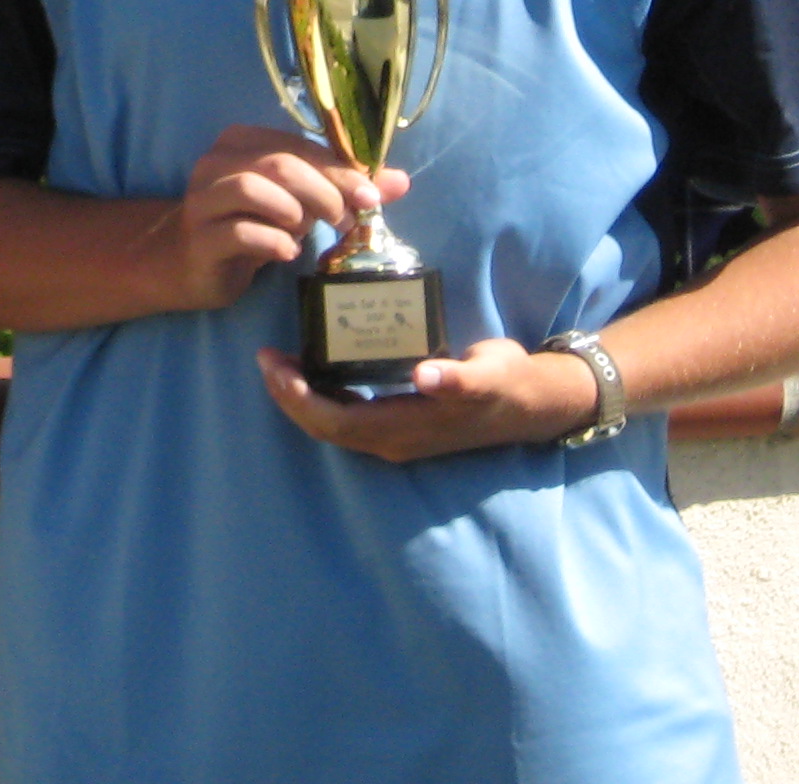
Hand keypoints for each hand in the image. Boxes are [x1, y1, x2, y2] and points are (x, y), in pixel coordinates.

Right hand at [168, 125, 407, 311]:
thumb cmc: (249, 224)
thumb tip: (400, 181)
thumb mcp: (297, 202)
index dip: (339, 170)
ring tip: (309, 235)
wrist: (188, 261)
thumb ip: (342, 188)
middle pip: (279, 164)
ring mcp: (202, 199)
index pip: (298, 146)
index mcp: (240, 142)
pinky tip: (288, 253)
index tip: (370, 199)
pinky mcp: (200, 237)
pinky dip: (274, 241)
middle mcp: (216, 162)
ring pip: (253, 189)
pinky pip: (241, 232)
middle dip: (323, 193)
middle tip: (346, 222)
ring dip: (295, 214)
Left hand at [256, 338, 602, 460]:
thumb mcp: (488, 374)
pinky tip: (313, 368)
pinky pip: (347, 415)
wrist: (532, 405)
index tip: (273, 364)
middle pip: (324, 426)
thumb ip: (459, 379)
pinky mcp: (398, 423)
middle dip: (288, 396)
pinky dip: (322, 395)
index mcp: (405, 428)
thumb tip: (428, 377)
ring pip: (333, 424)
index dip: (298, 398)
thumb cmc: (507, 383)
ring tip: (278, 361)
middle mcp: (393, 439)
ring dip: (300, 397)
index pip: (334, 421)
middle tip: (265, 358)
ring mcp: (395, 436)